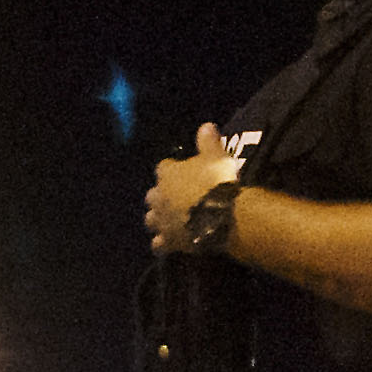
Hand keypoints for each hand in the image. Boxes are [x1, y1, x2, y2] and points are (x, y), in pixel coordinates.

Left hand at [146, 121, 240, 254]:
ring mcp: (162, 221)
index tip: (182, 171)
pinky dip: (163, 244)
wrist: (221, 216)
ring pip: (151, 220)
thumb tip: (206, 125)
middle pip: (152, 195)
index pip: (163, 168)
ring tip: (169, 221)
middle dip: (160, 196)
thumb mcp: (218, 157)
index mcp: (168, 174)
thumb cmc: (218, 182)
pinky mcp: (169, 241)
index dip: (172, 169)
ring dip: (158, 219)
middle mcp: (159, 197)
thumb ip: (209, 142)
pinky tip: (169, 244)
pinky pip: (158, 245)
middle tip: (174, 198)